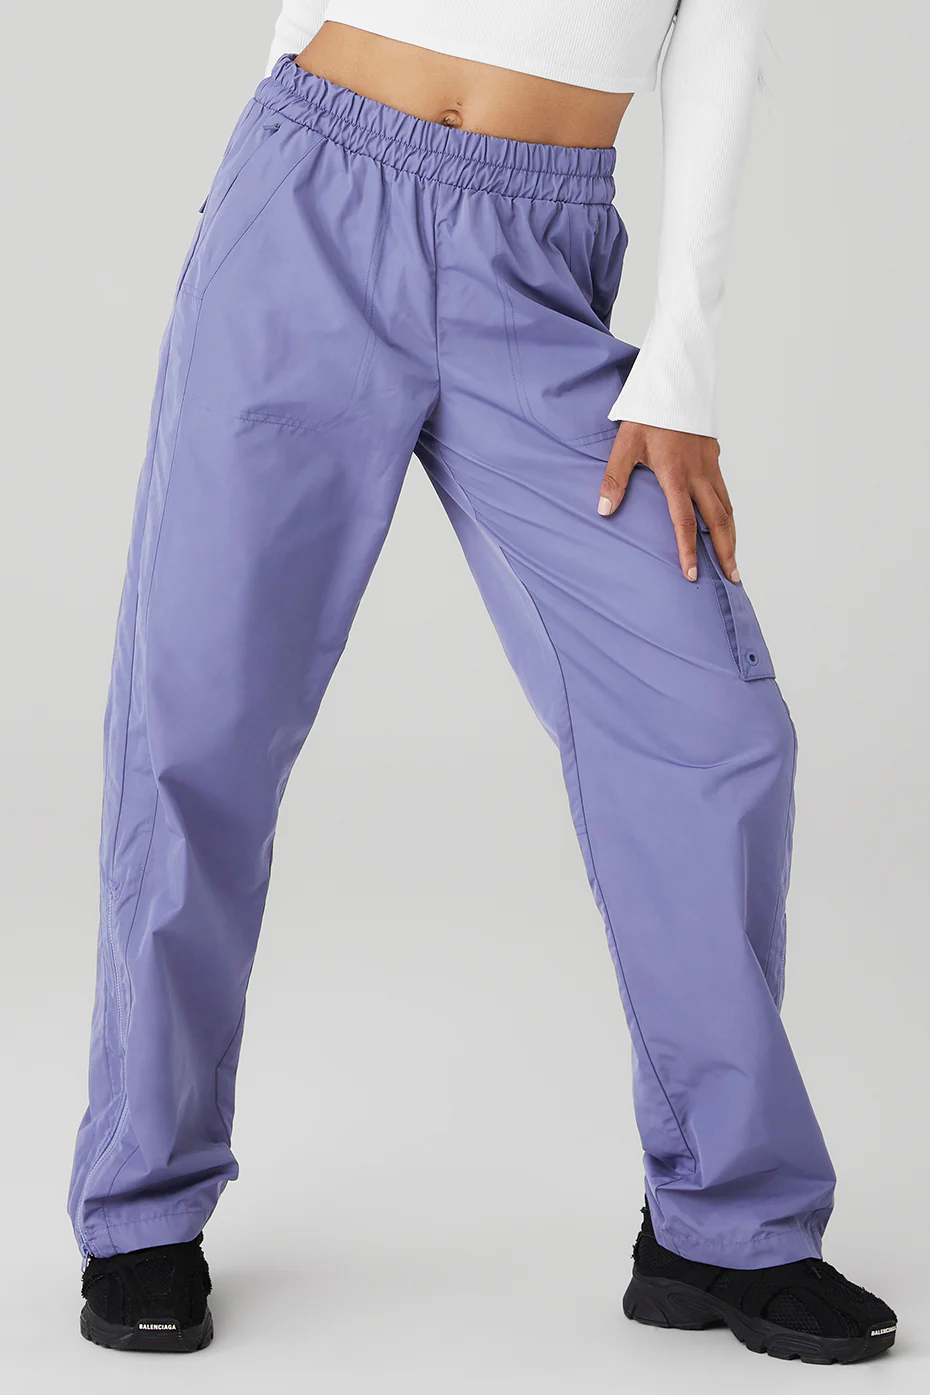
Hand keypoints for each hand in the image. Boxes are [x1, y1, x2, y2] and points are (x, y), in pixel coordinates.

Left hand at [597, 421, 738, 583]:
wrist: (673, 382)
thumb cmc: (648, 413)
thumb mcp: (625, 444)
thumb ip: (614, 478)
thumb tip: (604, 510)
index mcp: (676, 475)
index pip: (685, 522)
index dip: (688, 550)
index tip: (692, 574)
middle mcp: (698, 474)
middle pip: (718, 521)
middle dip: (726, 551)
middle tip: (733, 577)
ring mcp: (710, 465)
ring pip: (727, 507)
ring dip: (732, 535)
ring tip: (734, 558)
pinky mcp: (714, 457)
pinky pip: (725, 491)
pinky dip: (729, 513)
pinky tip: (726, 524)